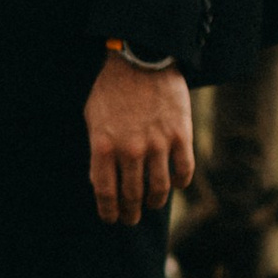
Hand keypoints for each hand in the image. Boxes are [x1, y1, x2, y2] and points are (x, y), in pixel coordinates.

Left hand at [86, 55, 192, 222]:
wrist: (142, 59)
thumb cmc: (112, 88)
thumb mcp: (93, 118)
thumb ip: (97, 149)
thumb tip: (101, 179)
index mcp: (103, 146)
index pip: (105, 192)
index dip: (109, 211)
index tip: (111, 218)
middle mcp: (130, 150)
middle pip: (132, 195)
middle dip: (131, 212)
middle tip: (132, 218)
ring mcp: (157, 144)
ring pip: (159, 189)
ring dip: (155, 202)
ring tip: (152, 204)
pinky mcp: (181, 135)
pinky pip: (184, 171)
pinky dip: (180, 183)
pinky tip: (175, 184)